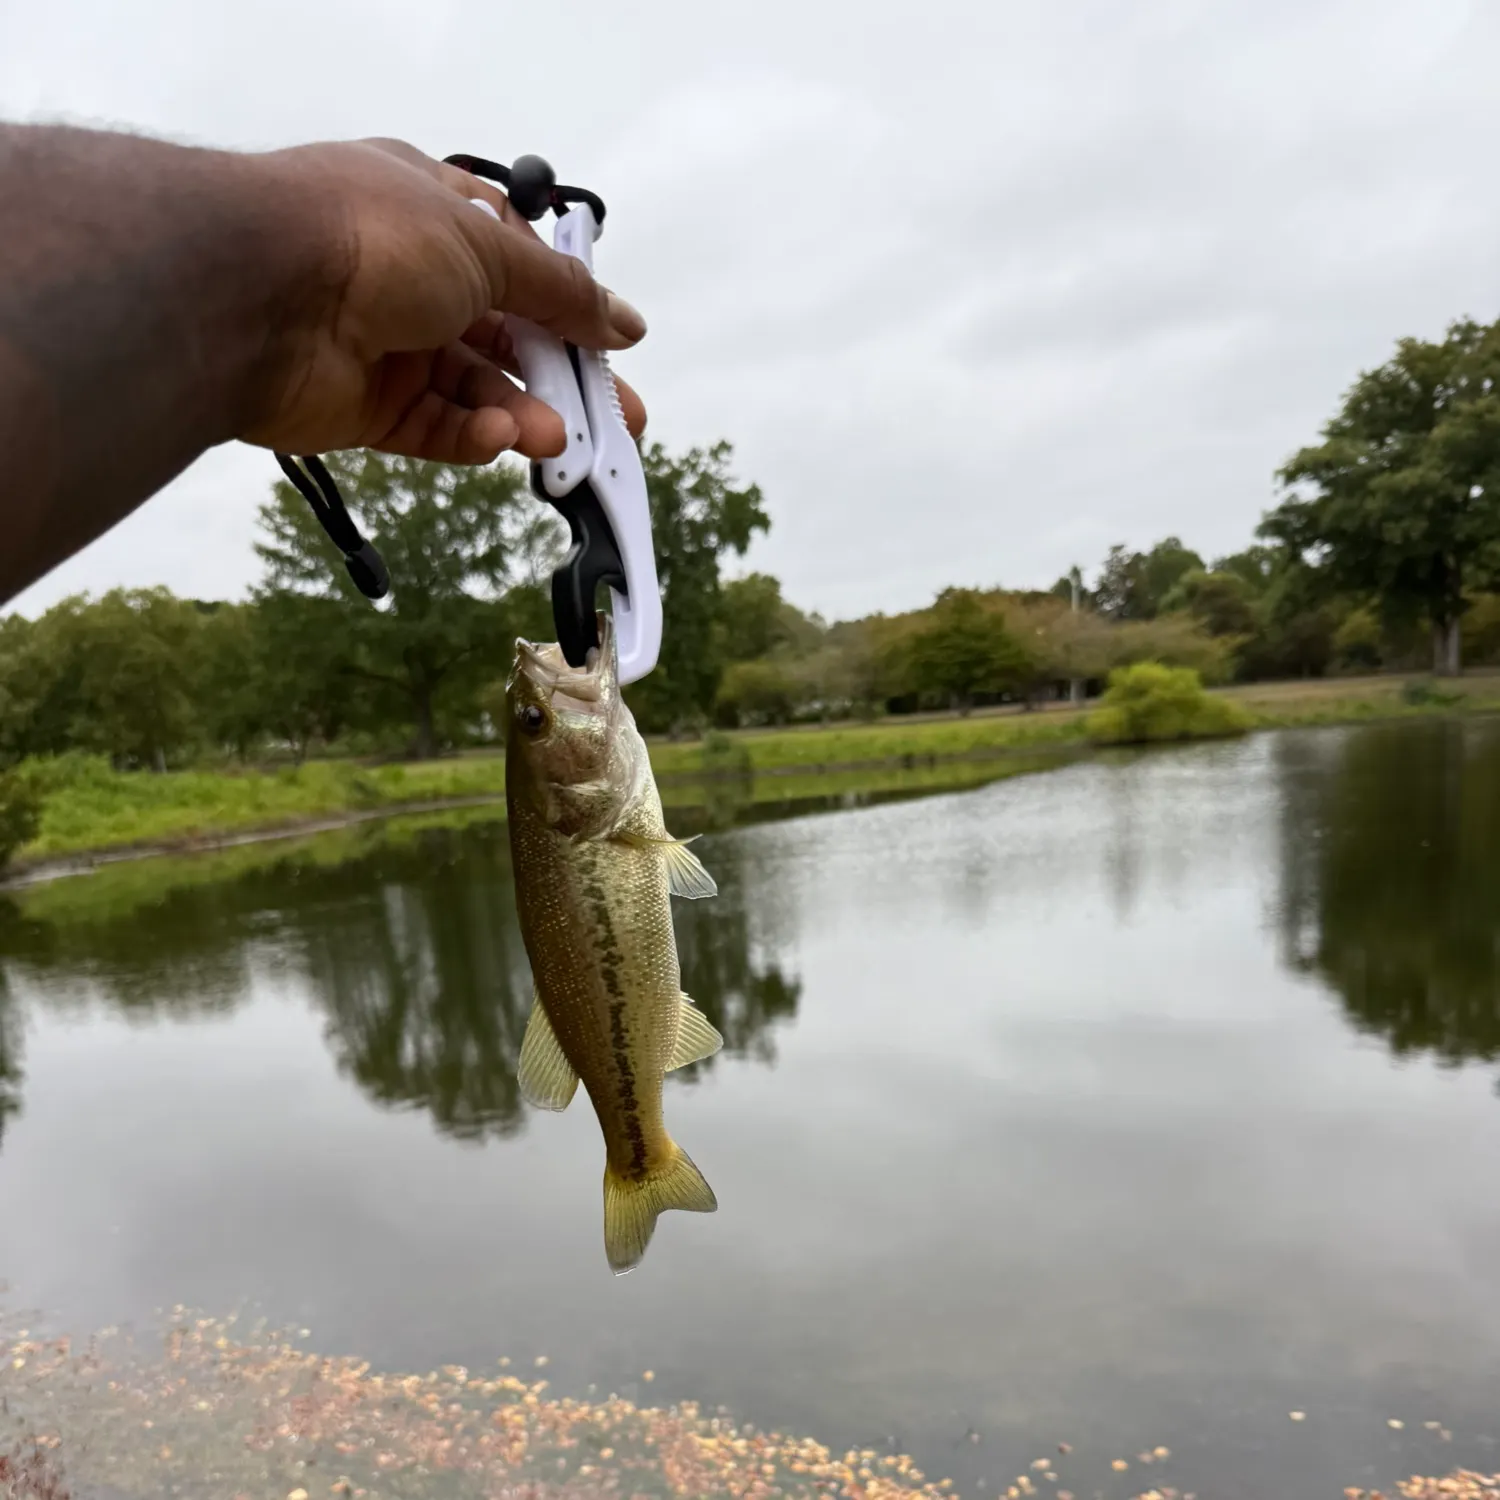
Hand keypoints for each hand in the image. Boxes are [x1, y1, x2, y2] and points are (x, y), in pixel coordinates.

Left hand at [239, 139, 647, 463]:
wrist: (255, 293)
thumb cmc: (367, 237)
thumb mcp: (488, 248)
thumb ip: (561, 293)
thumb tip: (623, 321)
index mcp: (433, 213)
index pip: (518, 263)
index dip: (570, 305)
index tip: (615, 343)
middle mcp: (410, 275)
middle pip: (505, 335)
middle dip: (563, 377)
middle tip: (616, 421)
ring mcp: (386, 343)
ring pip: (474, 388)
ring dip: (521, 412)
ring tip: (560, 439)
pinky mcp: (366, 405)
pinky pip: (434, 426)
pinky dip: (472, 435)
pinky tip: (501, 438)